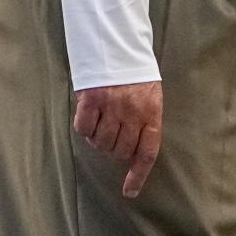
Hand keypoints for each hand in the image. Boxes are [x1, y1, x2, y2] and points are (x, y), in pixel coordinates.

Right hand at [73, 81, 162, 197]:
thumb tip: (135, 155)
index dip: (138, 174)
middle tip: (113, 133)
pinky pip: (84, 129)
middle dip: (115, 149)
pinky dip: (84, 127)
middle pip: (120, 151)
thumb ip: (145, 121)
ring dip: (99, 138)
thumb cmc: (135, 73)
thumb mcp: (150, 94)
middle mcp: (133, 111)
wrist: (117, 43)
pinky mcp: (91, 100)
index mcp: (151, 110)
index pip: (147, 151)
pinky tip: (89, 115)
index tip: (130, 192)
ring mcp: (111, 106)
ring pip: (101, 143)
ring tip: (102, 121)